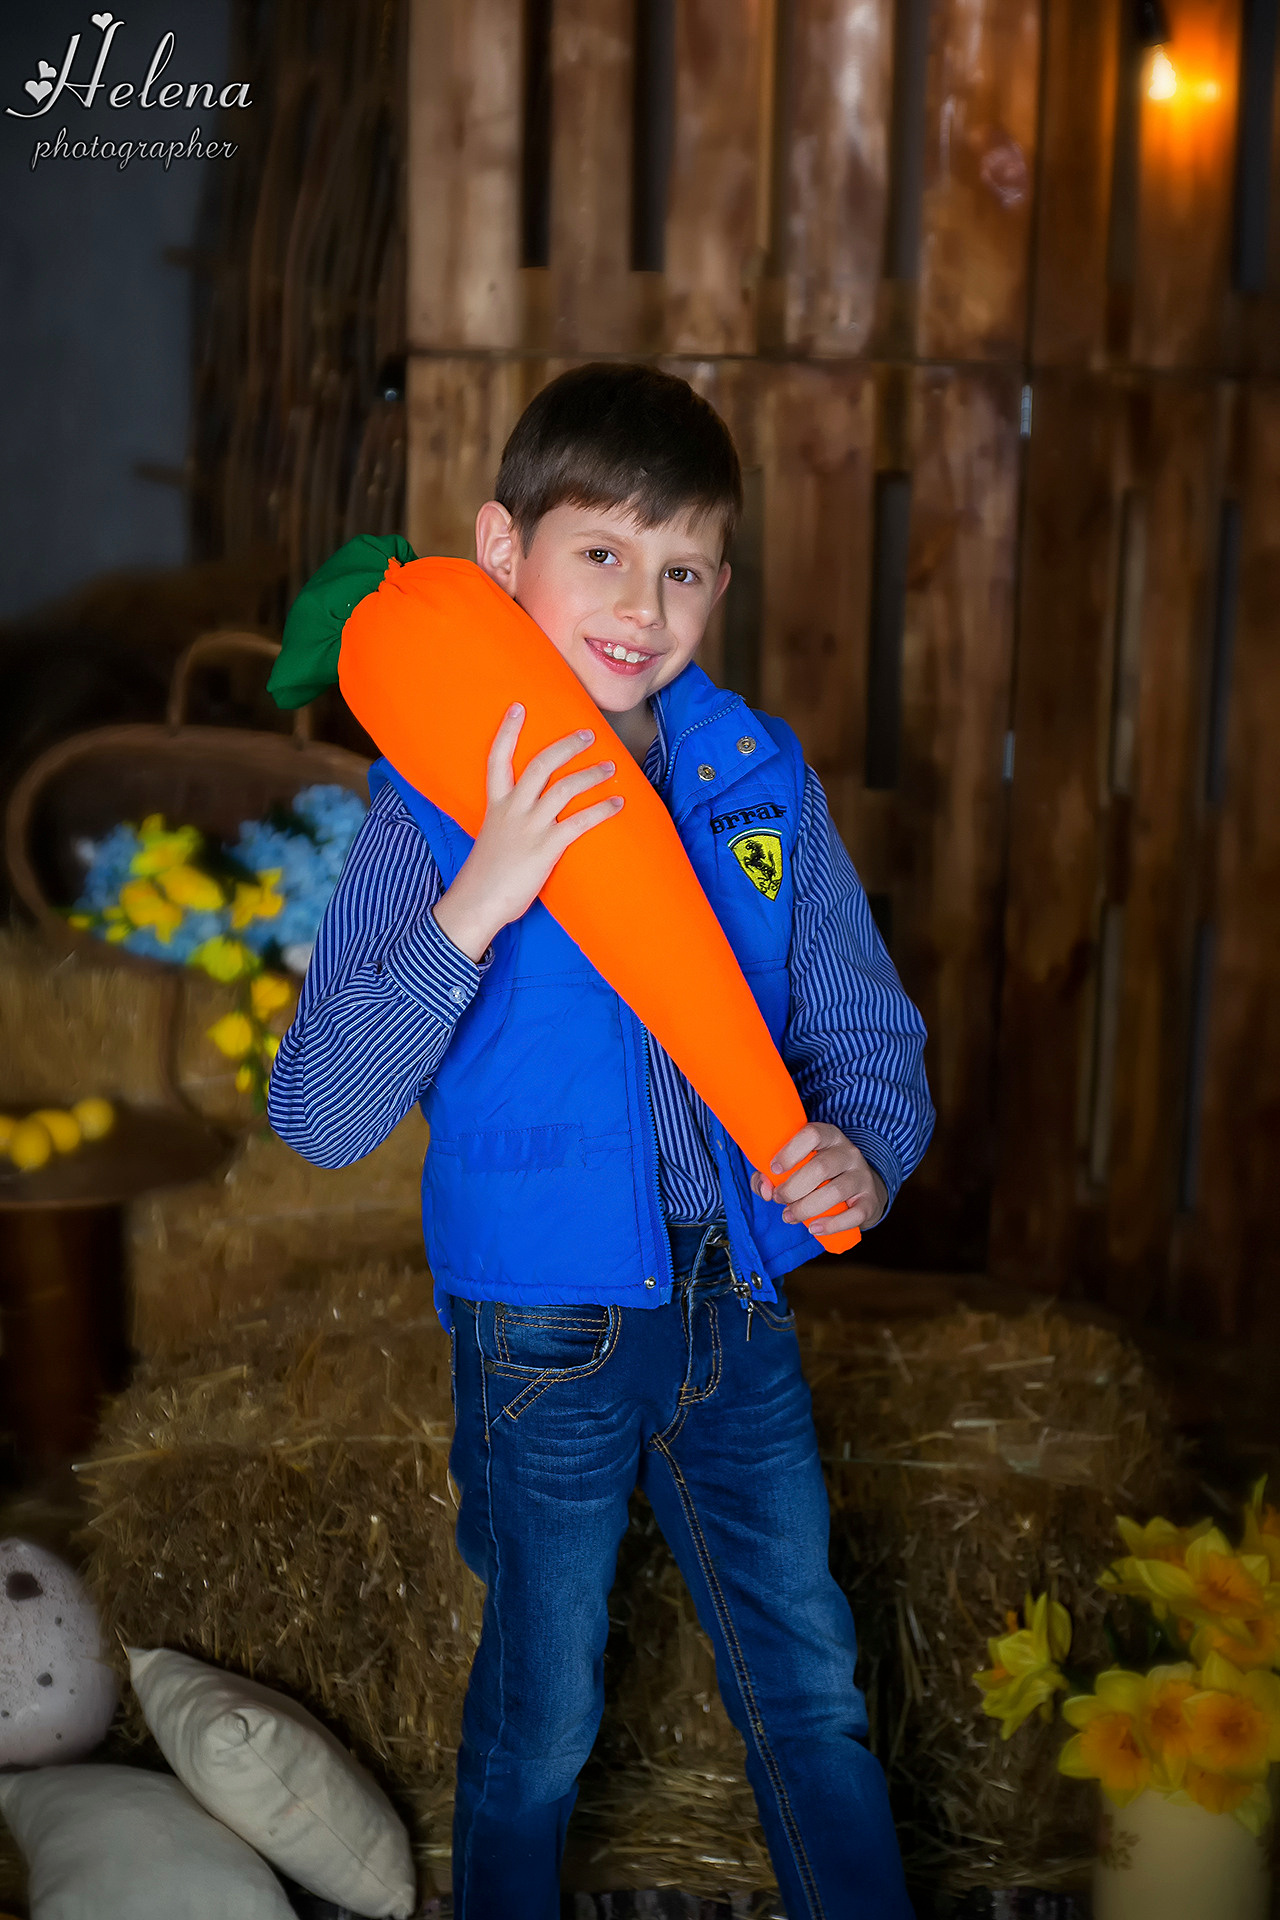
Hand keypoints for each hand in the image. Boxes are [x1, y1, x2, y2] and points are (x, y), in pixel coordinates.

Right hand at [433, 705, 622, 955]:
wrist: (476, 903)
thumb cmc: (485, 876)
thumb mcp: (491, 839)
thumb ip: (507, 824)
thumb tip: (526, 822)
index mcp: (496, 806)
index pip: (498, 759)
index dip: (508, 731)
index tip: (519, 707)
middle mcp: (512, 810)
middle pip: (540, 764)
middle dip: (566, 745)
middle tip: (588, 734)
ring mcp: (530, 827)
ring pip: (564, 787)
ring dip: (591, 773)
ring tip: (611, 766)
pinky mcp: (546, 848)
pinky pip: (580, 821)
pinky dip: (602, 809)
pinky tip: (618, 803)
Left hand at [750, 1122, 886, 1237]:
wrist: (860, 1189)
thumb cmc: (818, 1175)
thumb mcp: (797, 1165)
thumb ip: (771, 1175)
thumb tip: (765, 1190)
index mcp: (829, 1136)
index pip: (812, 1134)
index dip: (790, 1151)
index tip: (773, 1168)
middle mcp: (848, 1153)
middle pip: (821, 1167)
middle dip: (793, 1188)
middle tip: (779, 1198)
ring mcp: (862, 1176)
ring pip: (835, 1192)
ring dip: (806, 1208)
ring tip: (789, 1216)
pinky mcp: (870, 1201)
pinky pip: (854, 1214)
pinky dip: (831, 1225)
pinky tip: (814, 1229)